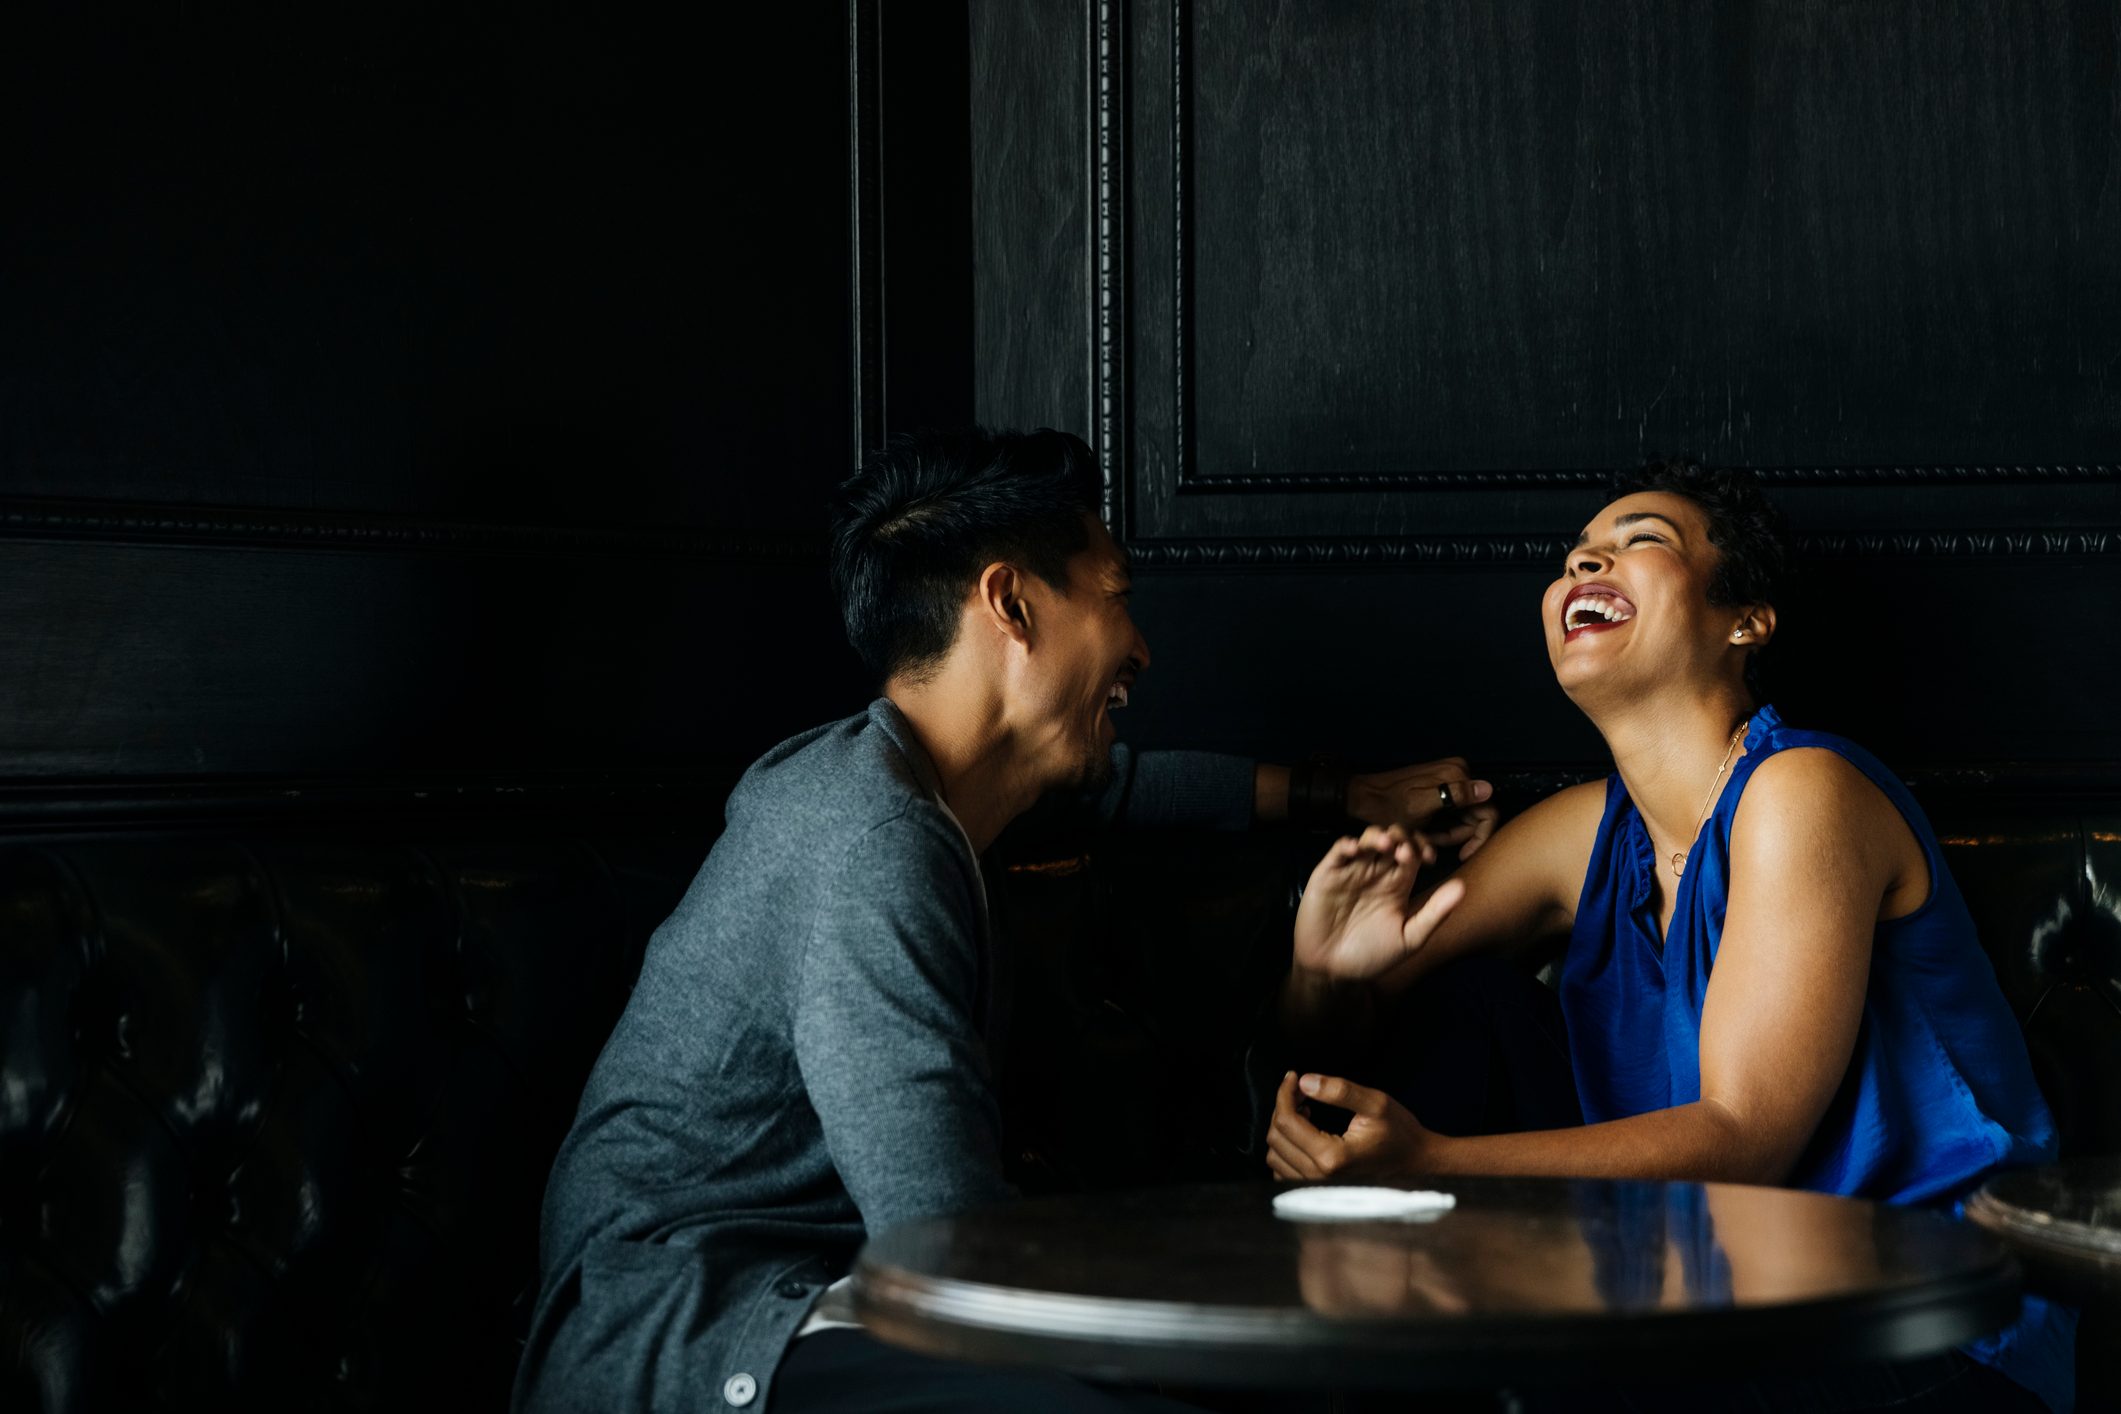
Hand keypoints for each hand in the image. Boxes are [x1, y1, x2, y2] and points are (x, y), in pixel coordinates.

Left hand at [1266, 1071, 1434, 1181]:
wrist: (1417, 1164)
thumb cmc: (1400, 1134)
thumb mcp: (1375, 1103)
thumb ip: (1339, 1090)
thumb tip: (1304, 1081)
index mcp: (1331, 1157)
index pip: (1287, 1121)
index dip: (1284, 1093)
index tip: (1293, 1077)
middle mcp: (1319, 1178)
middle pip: (1276, 1138)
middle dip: (1283, 1107)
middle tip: (1300, 1091)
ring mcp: (1316, 1189)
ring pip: (1274, 1155)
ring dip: (1283, 1128)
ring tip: (1305, 1111)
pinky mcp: (1316, 1192)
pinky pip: (1283, 1170)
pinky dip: (1286, 1148)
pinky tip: (1306, 1133)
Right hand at [1292, 826, 1464, 980]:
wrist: (1335, 972)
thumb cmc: (1373, 956)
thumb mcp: (1409, 938)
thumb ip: (1435, 913)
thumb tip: (1462, 887)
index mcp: (1397, 885)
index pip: (1413, 854)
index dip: (1422, 848)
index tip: (1429, 858)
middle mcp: (1376, 874)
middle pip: (1392, 841)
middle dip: (1401, 837)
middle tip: (1405, 849)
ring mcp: (1352, 872)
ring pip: (1366, 840)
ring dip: (1377, 836)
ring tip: (1386, 844)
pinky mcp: (1328, 875)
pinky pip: (1338, 851)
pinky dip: (1346, 845)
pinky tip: (1355, 849)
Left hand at [1346, 759, 1498, 859]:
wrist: (1363, 797)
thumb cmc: (1388, 805)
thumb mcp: (1420, 806)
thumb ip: (1454, 796)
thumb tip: (1488, 789)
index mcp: (1457, 776)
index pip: (1488, 812)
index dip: (1478, 837)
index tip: (1461, 854)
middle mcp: (1458, 773)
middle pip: (1476, 816)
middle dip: (1458, 835)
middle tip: (1432, 843)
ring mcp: (1449, 779)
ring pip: (1464, 817)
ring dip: (1449, 833)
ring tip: (1425, 838)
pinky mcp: (1440, 786)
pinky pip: (1453, 812)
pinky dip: (1442, 826)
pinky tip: (1424, 831)